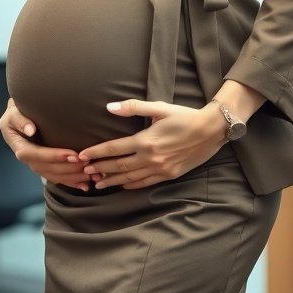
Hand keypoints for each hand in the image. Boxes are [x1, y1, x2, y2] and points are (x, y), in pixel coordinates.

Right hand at [0, 98, 89, 190]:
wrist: (18, 118)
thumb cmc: (17, 113)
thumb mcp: (12, 113)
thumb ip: (19, 120)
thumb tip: (30, 130)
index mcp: (21, 147)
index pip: (36, 155)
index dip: (54, 156)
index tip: (73, 155)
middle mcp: (29, 160)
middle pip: (48, 169)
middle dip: (68, 168)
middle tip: (86, 163)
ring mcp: (37, 165)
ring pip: (54, 176)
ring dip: (72, 177)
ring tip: (90, 174)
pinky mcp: (45, 167)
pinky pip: (58, 178)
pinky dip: (71, 183)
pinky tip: (85, 186)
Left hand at [78, 99, 226, 190]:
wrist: (210, 130)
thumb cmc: (184, 116)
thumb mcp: (159, 108)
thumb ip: (133, 108)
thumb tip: (110, 107)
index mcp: (145, 140)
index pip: (114, 149)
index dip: (96, 152)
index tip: (81, 155)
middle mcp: (150, 158)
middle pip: (118, 166)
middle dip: (99, 169)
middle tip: (84, 171)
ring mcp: (159, 169)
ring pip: (129, 178)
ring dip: (111, 180)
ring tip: (97, 183)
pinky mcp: (169, 175)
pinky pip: (145, 183)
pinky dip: (131, 185)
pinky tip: (122, 185)